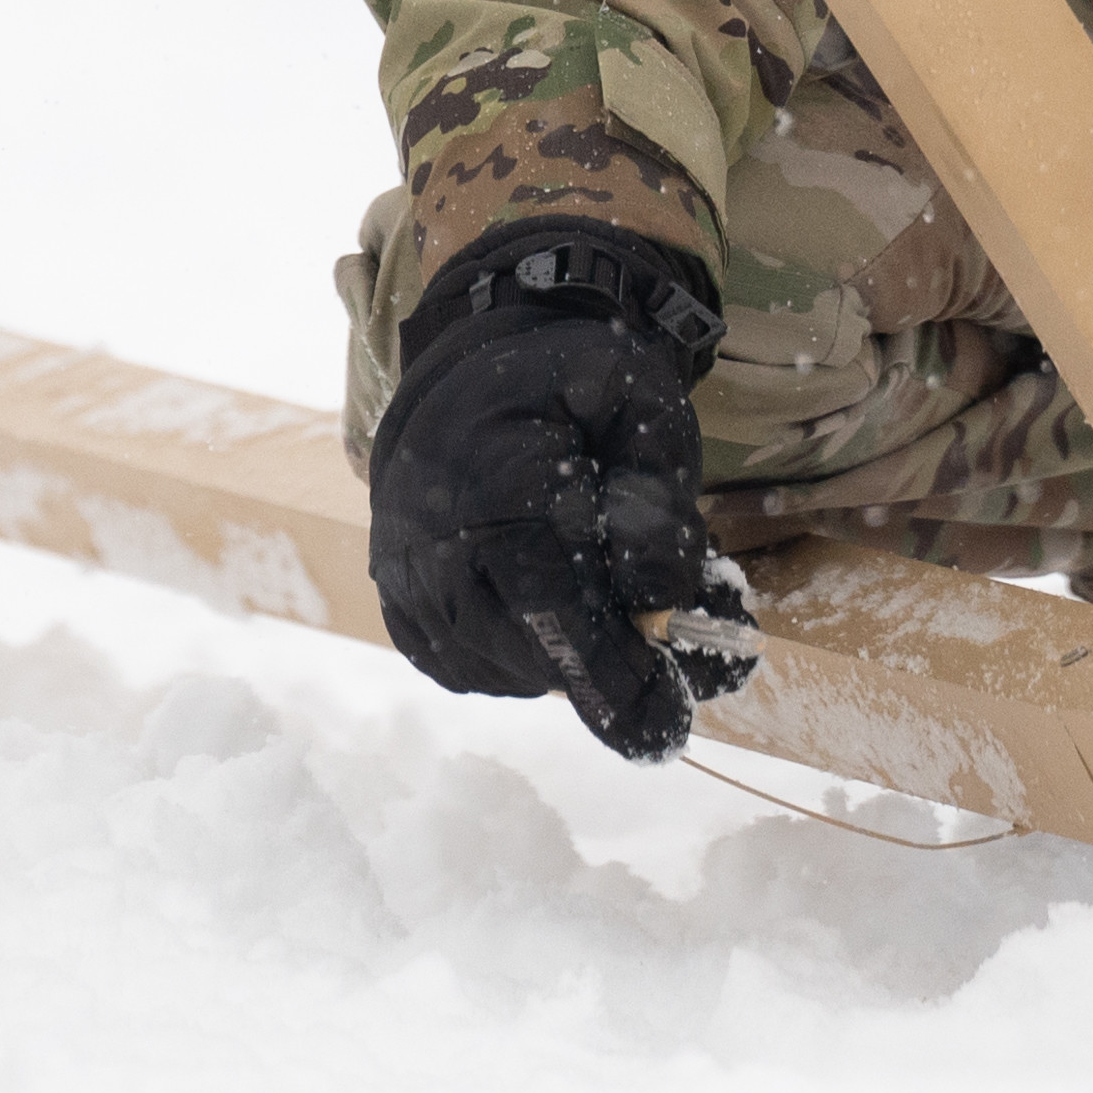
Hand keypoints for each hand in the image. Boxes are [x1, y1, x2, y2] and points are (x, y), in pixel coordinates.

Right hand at [364, 219, 756, 760]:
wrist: (471, 370)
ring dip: (573, 666)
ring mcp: (405, 581)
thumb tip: (660, 596)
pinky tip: (564, 618)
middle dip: (611, 675)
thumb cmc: (570, 383)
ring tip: (626, 618)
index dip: (608, 670)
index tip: (668, 722)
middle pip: (526, 653)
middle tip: (690, 671)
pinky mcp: (402, 607)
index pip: (546, 602)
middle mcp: (428, 540)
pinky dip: (527, 661)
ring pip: (504, 670)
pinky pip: (471, 668)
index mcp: (489, 479)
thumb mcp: (641, 401)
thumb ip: (659, 493)